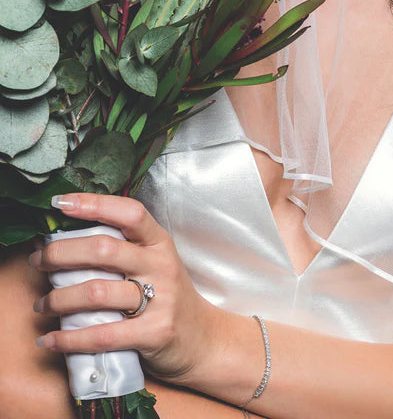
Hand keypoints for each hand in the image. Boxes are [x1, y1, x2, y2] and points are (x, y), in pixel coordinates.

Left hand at [29, 193, 222, 386]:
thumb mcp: (153, 264)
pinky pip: (102, 335)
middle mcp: (161, 265)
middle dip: (61, 253)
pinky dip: (69, 338)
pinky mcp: (154, 333)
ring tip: (42, 304)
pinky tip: (51, 339)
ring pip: (97, 292)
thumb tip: (66, 239)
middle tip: (39, 261)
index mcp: (159, 242)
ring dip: (58, 298)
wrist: (203, 339)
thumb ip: (122, 250)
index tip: (60, 203)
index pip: (129, 213)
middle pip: (104, 250)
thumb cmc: (167, 297)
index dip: (94, 204)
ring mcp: (161, 299)